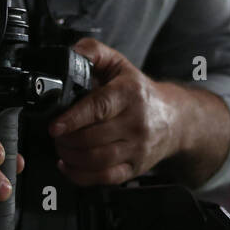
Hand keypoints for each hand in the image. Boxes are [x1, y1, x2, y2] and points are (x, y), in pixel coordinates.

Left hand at [48, 38, 179, 185]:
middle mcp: (136, 122)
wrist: (175, 119)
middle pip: (93, 138)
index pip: (99, 107)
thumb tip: (71, 53)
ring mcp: (137, 147)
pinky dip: (80, 175)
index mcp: (129, 93)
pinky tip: (69, 165)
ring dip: (71, 156)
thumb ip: (92, 51)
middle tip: (55, 134)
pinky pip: (104, 178)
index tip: (55, 125)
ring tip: (62, 147)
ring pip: (97, 160)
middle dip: (66, 139)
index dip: (74, 118)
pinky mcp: (135, 167)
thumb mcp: (118, 63)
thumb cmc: (139, 91)